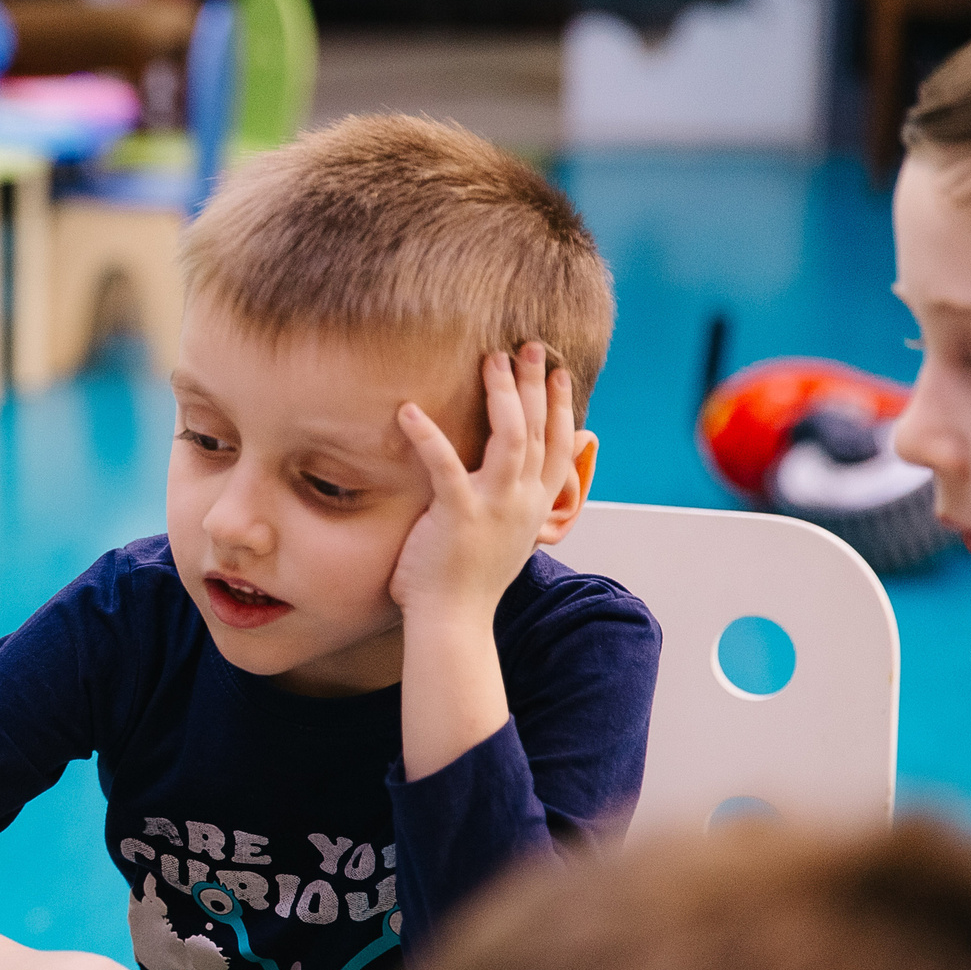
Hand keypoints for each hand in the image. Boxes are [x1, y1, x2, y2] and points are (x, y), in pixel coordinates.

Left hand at [390, 343, 575, 620]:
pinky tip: (408, 410)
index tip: (558, 373)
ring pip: (510, 437)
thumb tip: (515, 484)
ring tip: (489, 358)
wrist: (453, 623)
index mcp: (535, 506)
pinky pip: (444, 465)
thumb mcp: (504, 538)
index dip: (561, 407)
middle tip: (527, 346)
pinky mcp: (459, 514)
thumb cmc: (468, 581)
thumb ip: (512, 506)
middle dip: (535, 384)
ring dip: (501, 394)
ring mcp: (495, 507)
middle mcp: (523, 502)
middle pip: (538, 430)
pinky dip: (427, 435)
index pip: (560, 447)